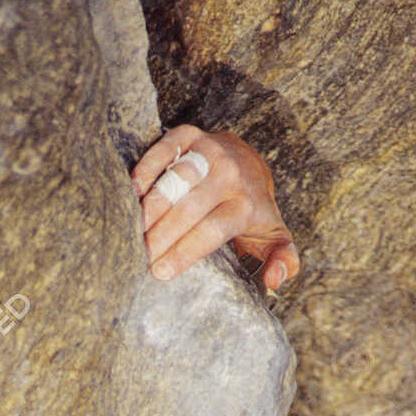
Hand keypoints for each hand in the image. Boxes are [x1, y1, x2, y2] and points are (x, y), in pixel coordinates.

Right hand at [131, 125, 299, 291]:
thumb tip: (274, 281)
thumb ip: (282, 262)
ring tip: (132, 232)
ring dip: (151, 207)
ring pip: (176, 181)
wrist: (249, 162)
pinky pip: (164, 150)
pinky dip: (147, 170)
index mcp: (247, 204)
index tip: (160, 272)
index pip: (211, 231)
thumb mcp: (274, 238)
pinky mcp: (190, 135)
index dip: (184, 252)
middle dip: (162, 236)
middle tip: (140, 257)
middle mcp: (230, 174)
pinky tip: (132, 194)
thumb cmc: (253, 212)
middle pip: (190, 208)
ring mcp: (209, 151)